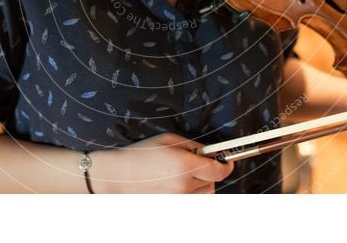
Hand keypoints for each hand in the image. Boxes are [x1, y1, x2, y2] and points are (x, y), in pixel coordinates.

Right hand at [91, 133, 233, 192]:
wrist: (117, 176)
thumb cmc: (139, 155)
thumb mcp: (168, 140)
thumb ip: (193, 146)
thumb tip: (209, 151)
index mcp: (185, 165)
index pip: (219, 171)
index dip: (226, 165)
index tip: (228, 161)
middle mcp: (184, 186)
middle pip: (213, 184)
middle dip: (210, 173)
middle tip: (196, 164)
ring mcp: (178, 199)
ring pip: (203, 194)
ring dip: (200, 184)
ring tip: (182, 174)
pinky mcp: (172, 206)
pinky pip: (190, 201)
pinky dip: (189, 193)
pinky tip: (175, 183)